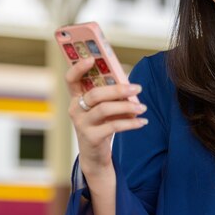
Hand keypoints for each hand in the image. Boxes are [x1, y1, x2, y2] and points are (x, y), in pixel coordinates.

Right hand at [66, 57, 147, 177]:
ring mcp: (81, 124)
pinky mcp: (91, 138)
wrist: (95, 155)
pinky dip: (130, 123)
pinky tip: (142, 122)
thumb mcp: (102, 108)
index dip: (78, 68)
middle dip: (118, 89)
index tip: (92, 59)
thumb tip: (130, 86)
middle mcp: (75, 109)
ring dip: (127, 107)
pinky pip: (113, 126)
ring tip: (143, 107)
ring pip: (104, 109)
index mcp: (76, 97)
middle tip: (138, 88)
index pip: (71, 79)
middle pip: (95, 94)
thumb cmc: (101, 124)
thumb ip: (110, 96)